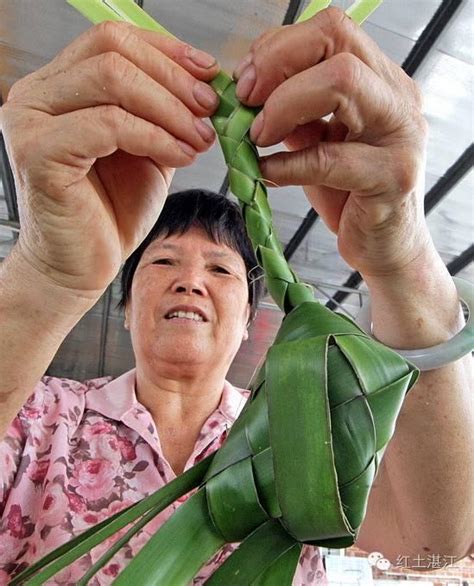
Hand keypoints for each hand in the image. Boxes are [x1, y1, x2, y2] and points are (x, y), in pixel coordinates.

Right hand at [0, 22, 218, 294]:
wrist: (80, 265)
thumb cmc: (110, 212)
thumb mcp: (146, 151)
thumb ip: (164, 114)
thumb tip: (206, 84)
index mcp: (60, 88)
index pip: (113, 40)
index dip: (167, 51)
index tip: (209, 73)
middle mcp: (37, 96)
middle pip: (113, 51)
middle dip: (174, 80)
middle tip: (210, 109)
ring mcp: (32, 121)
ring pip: (112, 81)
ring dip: (170, 109)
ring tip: (200, 138)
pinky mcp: (39, 153)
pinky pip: (109, 125)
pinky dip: (155, 136)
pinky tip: (181, 156)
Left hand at [234, 7, 430, 278]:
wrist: (382, 245)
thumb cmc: (349, 193)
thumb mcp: (317, 142)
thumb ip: (292, 112)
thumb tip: (245, 90)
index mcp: (380, 81)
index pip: (331, 31)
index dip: (279, 48)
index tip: (246, 80)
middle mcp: (398, 98)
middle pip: (336, 44)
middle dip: (277, 66)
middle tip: (245, 102)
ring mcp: (400, 135)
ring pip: (340, 83)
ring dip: (282, 106)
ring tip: (257, 138)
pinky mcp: (391, 177)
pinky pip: (329, 157)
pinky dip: (286, 163)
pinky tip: (267, 173)